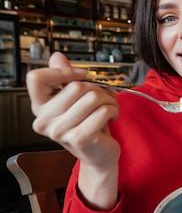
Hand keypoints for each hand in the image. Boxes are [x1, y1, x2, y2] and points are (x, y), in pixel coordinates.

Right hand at [26, 52, 120, 209]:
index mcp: (40, 108)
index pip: (36, 78)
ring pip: (93, 97)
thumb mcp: (75, 100)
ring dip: (109, 100)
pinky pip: (103, 110)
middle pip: (75, 86)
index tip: (80, 76)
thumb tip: (57, 56)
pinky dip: (114, 110)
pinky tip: (111, 118)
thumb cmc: (88, 126)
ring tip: (108, 108)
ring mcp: (60, 132)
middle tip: (102, 99)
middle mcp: (45, 122)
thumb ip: (65, 78)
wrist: (99, 155)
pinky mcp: (80, 138)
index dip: (62, 72)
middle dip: (97, 89)